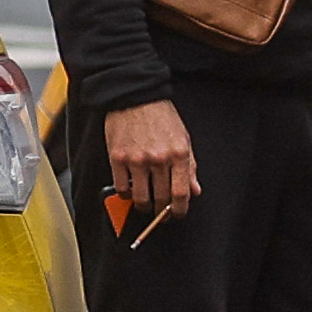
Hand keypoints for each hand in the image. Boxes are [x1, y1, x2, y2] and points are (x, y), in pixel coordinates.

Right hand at [101, 97, 197, 223]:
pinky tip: (130, 192)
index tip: (177, 214)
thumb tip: (194, 190)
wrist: (137, 98)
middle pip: (161, 198)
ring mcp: (137, 160)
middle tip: (161, 213)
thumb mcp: (184, 139)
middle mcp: (159, 159)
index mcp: (179, 154)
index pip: (181, 193)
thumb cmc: (161, 116)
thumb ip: (190, 166)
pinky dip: (125, 195)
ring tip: (146, 204)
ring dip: (144, 206)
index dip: (180, 209)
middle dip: (162, 211)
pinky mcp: (118, 158)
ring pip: (141, 198)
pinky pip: (121, 188)